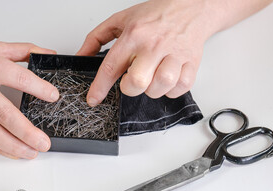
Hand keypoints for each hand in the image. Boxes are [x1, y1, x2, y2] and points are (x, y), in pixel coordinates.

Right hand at [0, 33, 58, 158]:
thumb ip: (23, 50)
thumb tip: (49, 55)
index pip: (19, 78)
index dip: (39, 89)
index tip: (54, 97)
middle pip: (4, 113)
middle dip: (27, 132)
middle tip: (44, 142)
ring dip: (14, 146)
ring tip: (32, 152)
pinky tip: (13, 152)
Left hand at [77, 0, 217, 105]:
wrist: (190, 6)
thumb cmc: (155, 15)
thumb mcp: (120, 20)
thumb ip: (96, 38)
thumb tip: (81, 56)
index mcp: (134, 35)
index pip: (111, 66)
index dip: (100, 87)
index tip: (93, 99)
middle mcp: (154, 45)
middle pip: (137, 82)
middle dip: (130, 88)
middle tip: (132, 80)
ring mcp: (174, 54)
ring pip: (160, 87)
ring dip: (152, 90)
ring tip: (151, 78)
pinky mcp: (191, 62)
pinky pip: (180, 88)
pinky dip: (172, 90)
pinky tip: (167, 79)